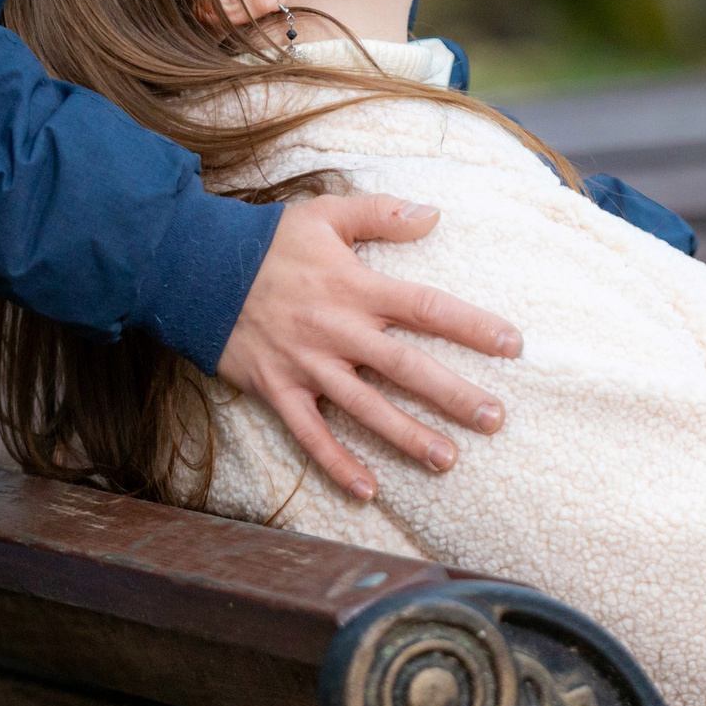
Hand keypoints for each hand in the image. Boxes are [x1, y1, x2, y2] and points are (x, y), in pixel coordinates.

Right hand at [217, 193, 521, 501]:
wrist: (194, 267)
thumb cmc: (267, 240)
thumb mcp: (325, 214)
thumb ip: (381, 214)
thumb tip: (434, 214)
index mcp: (355, 286)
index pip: (426, 308)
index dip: (471, 326)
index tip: (512, 344)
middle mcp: (337, 330)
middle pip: (406, 368)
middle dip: (454, 395)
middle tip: (495, 419)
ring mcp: (306, 365)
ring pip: (366, 408)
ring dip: (408, 437)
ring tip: (448, 460)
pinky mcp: (276, 390)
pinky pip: (311, 435)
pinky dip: (338, 464)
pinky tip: (369, 491)